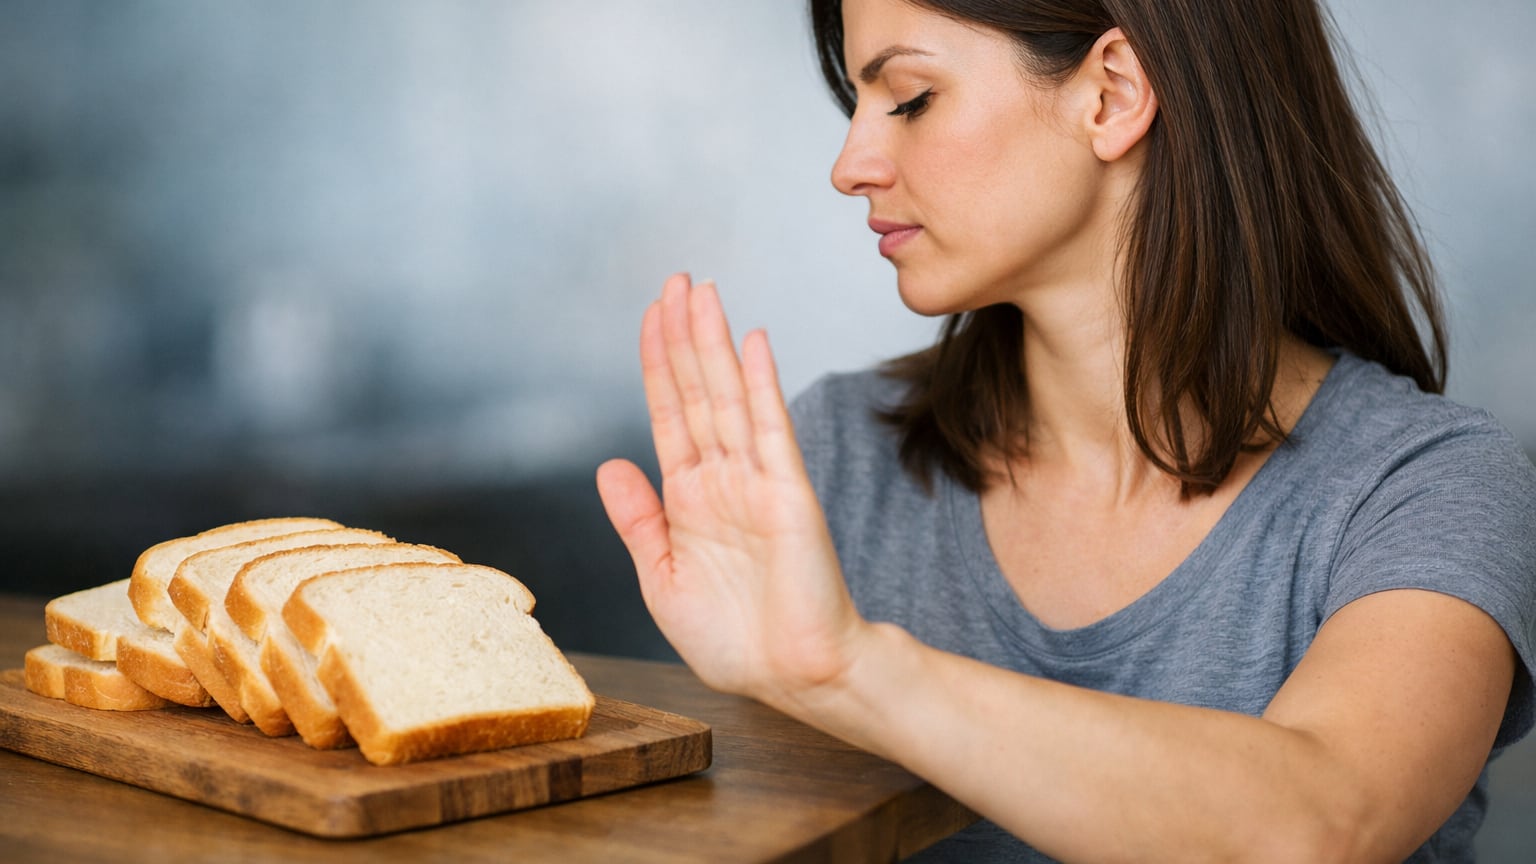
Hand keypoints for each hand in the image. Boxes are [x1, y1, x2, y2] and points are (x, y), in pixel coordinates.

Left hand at [596, 274, 867, 709]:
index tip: (650, 316)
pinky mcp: (788, 493)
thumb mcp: (660, 579)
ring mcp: (755, 481)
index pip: (669, 415)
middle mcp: (722, 479)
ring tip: (700, 291)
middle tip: (674, 279)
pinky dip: (760, 384)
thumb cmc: (733, 641)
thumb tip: (608, 464)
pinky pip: (771, 429)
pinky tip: (751, 341)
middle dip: (684, 335)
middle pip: (698, 392)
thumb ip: (638, 521)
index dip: (657, 364)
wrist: (790, 676)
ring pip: (728, 397)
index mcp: (689, 499)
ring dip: (713, 343)